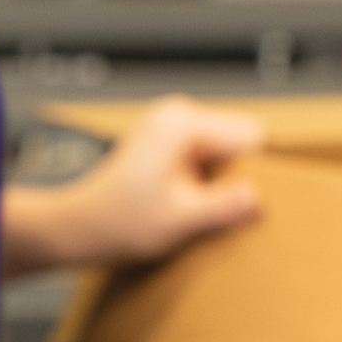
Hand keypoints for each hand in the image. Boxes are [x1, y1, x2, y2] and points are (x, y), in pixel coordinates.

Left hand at [11, 97, 265, 274]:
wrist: (81, 227)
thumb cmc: (119, 221)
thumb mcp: (181, 219)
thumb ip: (225, 206)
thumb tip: (260, 197)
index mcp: (183, 124)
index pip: (251, 136)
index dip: (255, 172)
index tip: (244, 201)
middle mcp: (178, 115)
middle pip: (240, 140)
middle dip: (238, 176)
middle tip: (214, 207)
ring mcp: (173, 126)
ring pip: (227, 150)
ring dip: (222, 181)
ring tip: (197, 206)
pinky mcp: (170, 141)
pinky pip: (210, 155)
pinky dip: (208, 181)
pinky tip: (190, 201)